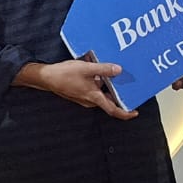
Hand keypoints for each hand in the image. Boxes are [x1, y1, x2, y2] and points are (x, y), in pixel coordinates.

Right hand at [21, 60, 137, 119]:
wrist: (47, 78)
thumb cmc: (64, 75)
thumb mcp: (86, 69)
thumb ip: (103, 69)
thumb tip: (119, 70)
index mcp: (94, 97)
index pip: (113, 110)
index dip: (125, 113)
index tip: (135, 112)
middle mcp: (91, 100)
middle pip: (109, 101)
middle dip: (120, 96)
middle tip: (131, 88)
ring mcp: (85, 97)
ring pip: (102, 94)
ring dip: (110, 87)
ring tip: (118, 76)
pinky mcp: (81, 92)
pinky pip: (95, 90)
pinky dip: (101, 83)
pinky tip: (101, 72)